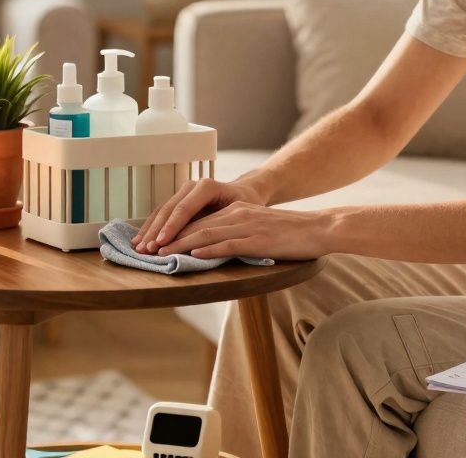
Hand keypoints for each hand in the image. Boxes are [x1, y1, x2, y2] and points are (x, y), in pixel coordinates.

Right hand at [133, 177, 266, 253]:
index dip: (170, 227)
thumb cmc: (246, 204)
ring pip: (162, 211)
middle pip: (169, 209)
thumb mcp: (240, 213)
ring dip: (149, 230)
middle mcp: (192, 186)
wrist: (245, 192)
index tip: (160, 242)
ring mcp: (183, 191)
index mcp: (207, 187)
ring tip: (138, 247)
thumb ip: (221, 225)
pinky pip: (162, 213)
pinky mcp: (179, 200)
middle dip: (155, 231)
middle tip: (145, 249)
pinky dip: (151, 227)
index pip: (184, 208)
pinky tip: (141, 239)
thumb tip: (202, 246)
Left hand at [156, 203, 330, 259]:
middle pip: (195, 225)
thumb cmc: (289, 233)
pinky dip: (209, 250)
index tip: (154, 243)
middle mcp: (237, 214)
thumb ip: (235, 234)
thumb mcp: (257, 228)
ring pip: (206, 233)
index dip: (173, 231)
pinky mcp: (257, 240)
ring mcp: (247, 226)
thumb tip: (212, 248)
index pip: (197, 220)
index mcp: (235, 210)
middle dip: (168, 238)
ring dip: (181, 245)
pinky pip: (229, 244)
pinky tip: (195, 256)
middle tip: (147, 250)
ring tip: (162, 254)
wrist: (318, 228)